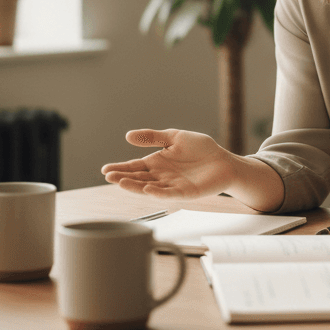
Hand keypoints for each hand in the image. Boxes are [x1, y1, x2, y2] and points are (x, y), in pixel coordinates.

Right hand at [101, 128, 237, 197]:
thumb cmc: (200, 148)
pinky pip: (169, 193)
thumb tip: (127, 135)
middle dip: (123, 178)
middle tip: (109, 176)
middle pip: (138, 178)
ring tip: (121, 182)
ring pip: (150, 188)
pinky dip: (158, 192)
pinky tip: (148, 188)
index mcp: (157, 163)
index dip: (120, 168)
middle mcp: (161, 176)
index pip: (135, 166)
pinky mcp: (186, 192)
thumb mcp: (174, 137)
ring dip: (135, 186)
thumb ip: (152, 137)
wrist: (224, 160)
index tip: (105, 170)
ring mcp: (172, 185)